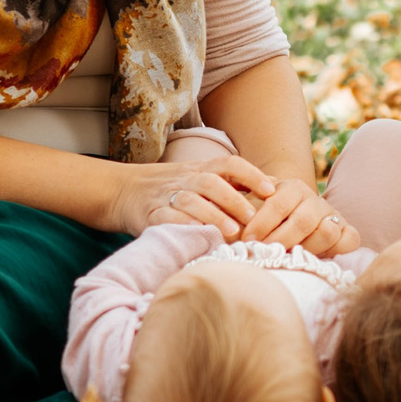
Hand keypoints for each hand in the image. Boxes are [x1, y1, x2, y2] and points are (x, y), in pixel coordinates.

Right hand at [113, 155, 269, 238]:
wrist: (124, 192)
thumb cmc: (175, 190)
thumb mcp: (202, 181)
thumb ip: (233, 184)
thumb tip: (276, 188)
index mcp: (201, 169)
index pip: (229, 164)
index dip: (251, 174)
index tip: (271, 190)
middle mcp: (185, 179)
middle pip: (211, 182)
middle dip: (234, 200)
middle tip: (253, 218)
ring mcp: (166, 196)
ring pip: (191, 200)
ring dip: (213, 215)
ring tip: (232, 231)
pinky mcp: (150, 214)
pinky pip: (167, 218)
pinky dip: (184, 227)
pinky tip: (200, 237)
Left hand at [236, 174, 360, 255]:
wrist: (289, 219)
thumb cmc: (262, 219)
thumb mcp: (250, 212)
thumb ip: (240, 218)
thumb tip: (229, 229)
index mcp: (291, 188)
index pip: (278, 204)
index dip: (262, 223)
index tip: (247, 239)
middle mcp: (314, 199)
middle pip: (303, 221)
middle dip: (281, 240)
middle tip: (265, 252)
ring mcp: (331, 215)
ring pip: (327, 231)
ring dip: (306, 249)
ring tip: (289, 257)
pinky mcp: (346, 230)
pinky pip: (350, 239)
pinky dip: (338, 249)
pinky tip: (317, 257)